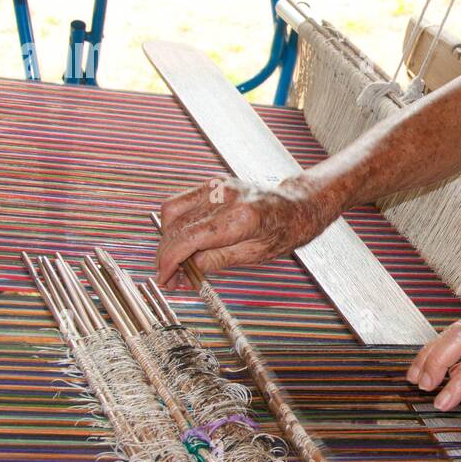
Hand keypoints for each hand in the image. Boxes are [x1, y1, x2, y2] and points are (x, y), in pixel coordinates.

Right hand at [155, 172, 340, 287]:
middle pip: (176, 227)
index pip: (189, 239)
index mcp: (240, 218)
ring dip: (168, 239)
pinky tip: (183, 241)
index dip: (169, 261)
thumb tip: (185, 272)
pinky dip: (176, 223)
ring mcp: (217, 186)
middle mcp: (224, 197)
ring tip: (177, 262)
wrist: (296, 206)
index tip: (164, 279)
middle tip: (170, 278)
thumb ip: (216, 261)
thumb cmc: (282, 232)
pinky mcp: (213, 183)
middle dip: (167, 255)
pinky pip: (181, 202)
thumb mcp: (254, 256)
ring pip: (172, 212)